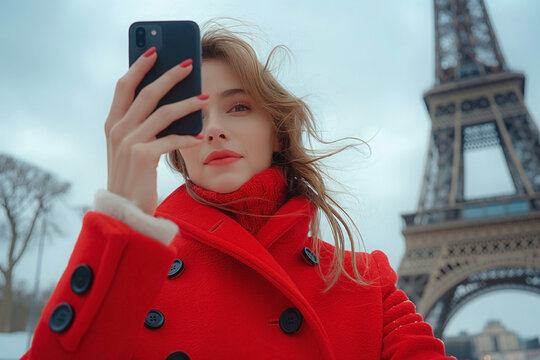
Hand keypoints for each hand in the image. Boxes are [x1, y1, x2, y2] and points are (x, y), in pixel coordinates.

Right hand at [104, 48, 206, 214]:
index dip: (139, 67)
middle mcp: (117, 130)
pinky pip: (171, 139)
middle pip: (147, 93)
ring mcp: (128, 143)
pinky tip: (200, 138)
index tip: (155, 52)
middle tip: (190, 64)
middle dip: (170, 75)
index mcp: (113, 125)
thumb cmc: (133, 180)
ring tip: (205, 98)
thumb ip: (144, 127)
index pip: (124, 87)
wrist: (125, 213)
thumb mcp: (132, 149)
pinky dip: (187, 137)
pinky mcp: (142, 157)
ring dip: (188, 103)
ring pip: (164, 112)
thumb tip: (171, 104)